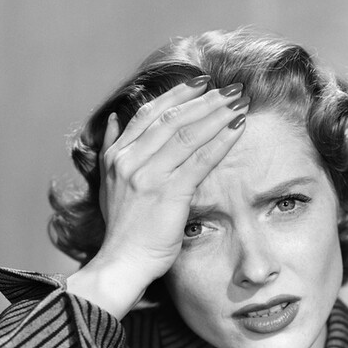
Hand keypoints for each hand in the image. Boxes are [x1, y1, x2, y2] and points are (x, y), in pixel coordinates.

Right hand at [66, 77, 248, 317]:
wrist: (121, 264)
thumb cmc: (122, 230)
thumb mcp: (107, 184)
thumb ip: (110, 149)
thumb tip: (113, 118)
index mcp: (116, 155)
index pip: (149, 114)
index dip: (177, 95)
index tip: (200, 83)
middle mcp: (130, 160)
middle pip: (172, 117)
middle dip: (205, 99)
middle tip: (230, 88)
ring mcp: (148, 175)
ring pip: (187, 133)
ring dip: (217, 113)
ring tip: (240, 101)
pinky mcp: (168, 193)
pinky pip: (200, 159)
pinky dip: (221, 140)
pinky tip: (238, 127)